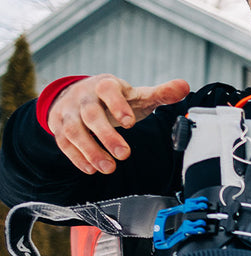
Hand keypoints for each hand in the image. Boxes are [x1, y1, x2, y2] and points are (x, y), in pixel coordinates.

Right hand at [47, 75, 189, 174]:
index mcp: (105, 86)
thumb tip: (185, 86)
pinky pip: (64, 142)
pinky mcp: (60, 126)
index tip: (130, 123)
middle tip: (124, 155)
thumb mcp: (137, 95)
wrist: (80, 94)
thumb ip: (161, 94)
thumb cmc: (116, 98)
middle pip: (91, 115)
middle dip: (107, 136)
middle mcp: (84, 97)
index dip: (117, 105)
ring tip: (108, 168)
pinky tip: (91, 169)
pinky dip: (76, 157)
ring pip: (74, 130)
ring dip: (90, 151)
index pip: (107, 90)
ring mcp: (69, 111)